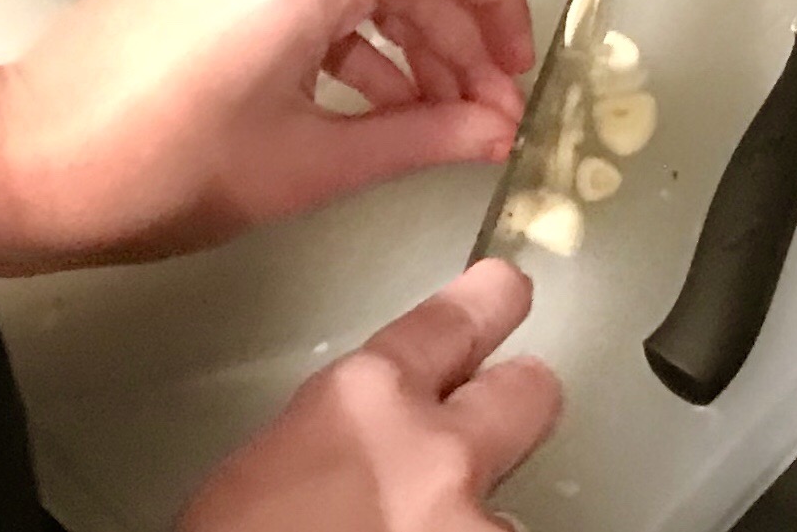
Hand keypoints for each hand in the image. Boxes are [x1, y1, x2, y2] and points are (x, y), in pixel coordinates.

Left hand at [0, 0, 534, 274]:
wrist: (24, 160)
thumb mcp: (306, 166)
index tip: (514, 71)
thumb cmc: (152, 170)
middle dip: (456, 39)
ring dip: (402, 38)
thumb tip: (490, 131)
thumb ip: (417, 138)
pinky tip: (363, 95)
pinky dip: (342, 28)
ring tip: (434, 118)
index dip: (500, 8)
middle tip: (486, 115)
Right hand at [179, 258, 561, 531]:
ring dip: (473, 518)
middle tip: (507, 403)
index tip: (506, 290)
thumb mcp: (266, 467)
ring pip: (507, 507)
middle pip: (531, 393)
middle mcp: (437, 451)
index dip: (490, 303)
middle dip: (518, 396)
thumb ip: (335, 434)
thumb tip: (359, 453)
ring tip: (424, 529)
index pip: (456, 320)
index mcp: (363, 399)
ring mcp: (474, 525)